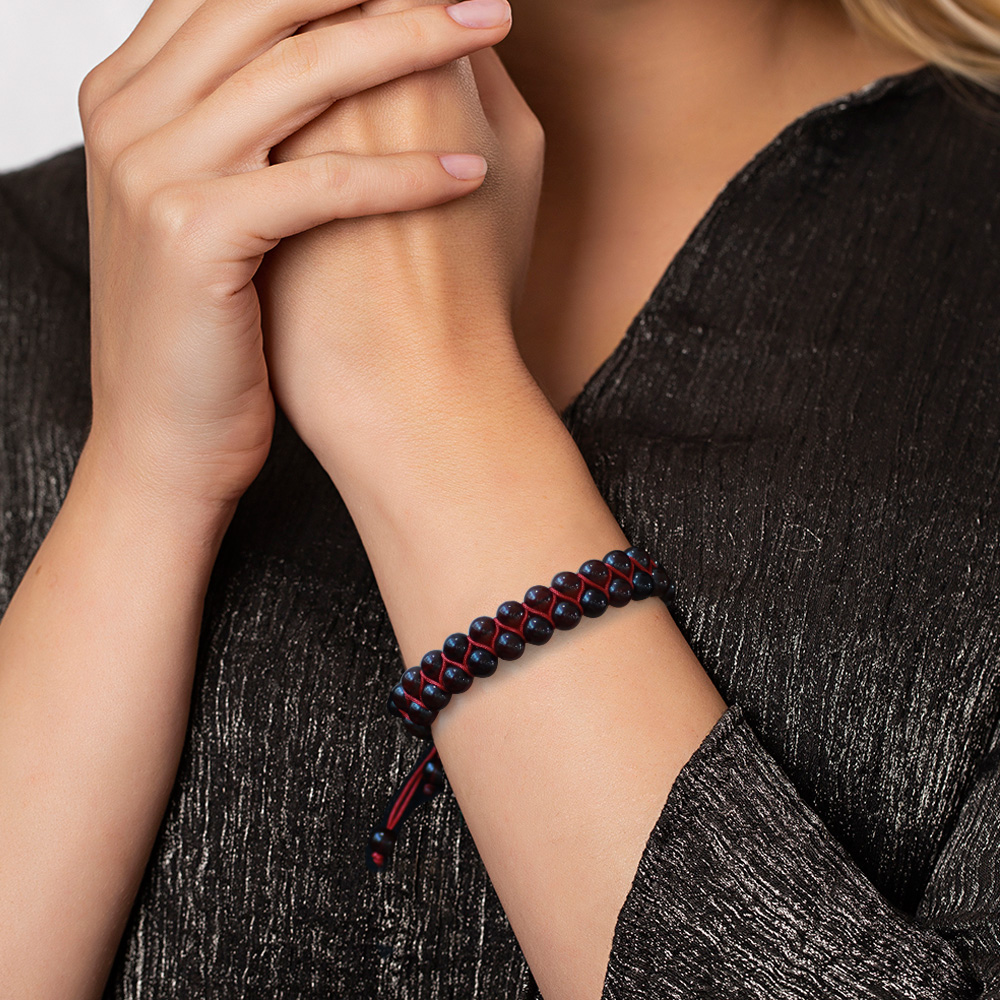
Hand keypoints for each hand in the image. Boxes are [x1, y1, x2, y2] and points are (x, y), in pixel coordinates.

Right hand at [79, 0, 512, 509]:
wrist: (164, 435)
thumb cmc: (213, 326)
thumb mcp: (214, 203)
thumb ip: (245, 123)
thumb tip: (340, 54)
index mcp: (129, 89)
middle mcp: (127, 111)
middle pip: (269, 1)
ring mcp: (152, 168)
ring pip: (303, 71)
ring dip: (413, 41)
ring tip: (492, 24)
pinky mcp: (193, 234)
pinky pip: (321, 181)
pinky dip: (405, 174)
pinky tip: (471, 169)